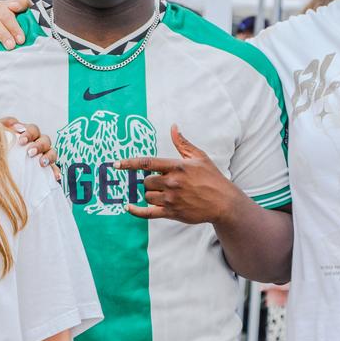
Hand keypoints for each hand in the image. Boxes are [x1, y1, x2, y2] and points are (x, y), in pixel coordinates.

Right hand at [0, 0, 33, 50]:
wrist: (16, 19)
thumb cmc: (21, 14)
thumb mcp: (25, 6)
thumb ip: (22, 2)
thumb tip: (13, 6)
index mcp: (2, 6)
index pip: (7, 16)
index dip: (14, 28)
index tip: (21, 40)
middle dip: (3, 35)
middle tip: (10, 46)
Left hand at [2, 118, 58, 176]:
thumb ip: (1, 126)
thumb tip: (12, 124)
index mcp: (27, 134)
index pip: (32, 129)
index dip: (29, 133)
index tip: (21, 141)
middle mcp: (37, 143)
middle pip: (44, 140)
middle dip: (38, 145)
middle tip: (30, 152)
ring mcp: (42, 155)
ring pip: (52, 152)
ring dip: (49, 157)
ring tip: (42, 163)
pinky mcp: (45, 168)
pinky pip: (53, 169)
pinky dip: (55, 172)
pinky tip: (56, 177)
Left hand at [115, 124, 238, 222]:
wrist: (223, 202)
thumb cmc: (212, 178)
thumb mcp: (199, 157)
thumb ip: (182, 143)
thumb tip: (173, 127)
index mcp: (176, 167)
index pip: (147, 163)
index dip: (129, 163)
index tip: (116, 164)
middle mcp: (172, 183)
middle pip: (146, 181)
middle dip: (151, 181)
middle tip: (164, 182)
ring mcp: (171, 199)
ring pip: (147, 196)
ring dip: (151, 194)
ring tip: (167, 193)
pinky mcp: (172, 212)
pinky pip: (148, 213)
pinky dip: (136, 211)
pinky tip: (128, 207)